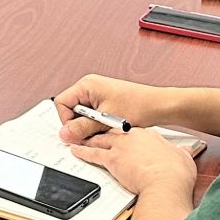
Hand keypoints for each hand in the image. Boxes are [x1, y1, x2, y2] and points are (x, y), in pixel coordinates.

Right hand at [54, 74, 173, 144]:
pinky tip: (110, 127)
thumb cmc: (137, 106)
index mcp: (86, 85)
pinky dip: (98, 125)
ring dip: (90, 126)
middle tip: (94, 132)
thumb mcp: (105, 121)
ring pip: (82, 115)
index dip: (66, 120)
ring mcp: (97, 94)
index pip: (61, 103)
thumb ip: (82, 128)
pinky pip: (92, 116)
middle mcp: (90, 87)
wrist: (158, 106)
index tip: (77, 133)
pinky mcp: (104, 102)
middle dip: (80, 124)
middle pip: (70, 109)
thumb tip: (64, 134)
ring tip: (106, 128)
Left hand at [72, 129, 197, 197]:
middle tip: (94, 131)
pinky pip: (92, 154)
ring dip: (89, 139)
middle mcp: (132, 137)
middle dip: (103, 132)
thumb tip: (188, 152)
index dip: (126, 134)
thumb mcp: (184, 158)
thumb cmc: (175, 174)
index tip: (123, 137)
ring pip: (100, 140)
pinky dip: (82, 152)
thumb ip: (183, 153)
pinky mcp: (112, 160)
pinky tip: (75, 150)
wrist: (166, 182)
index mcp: (149, 135)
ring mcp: (121, 147)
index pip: (132, 132)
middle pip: (113, 131)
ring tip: (80, 138)